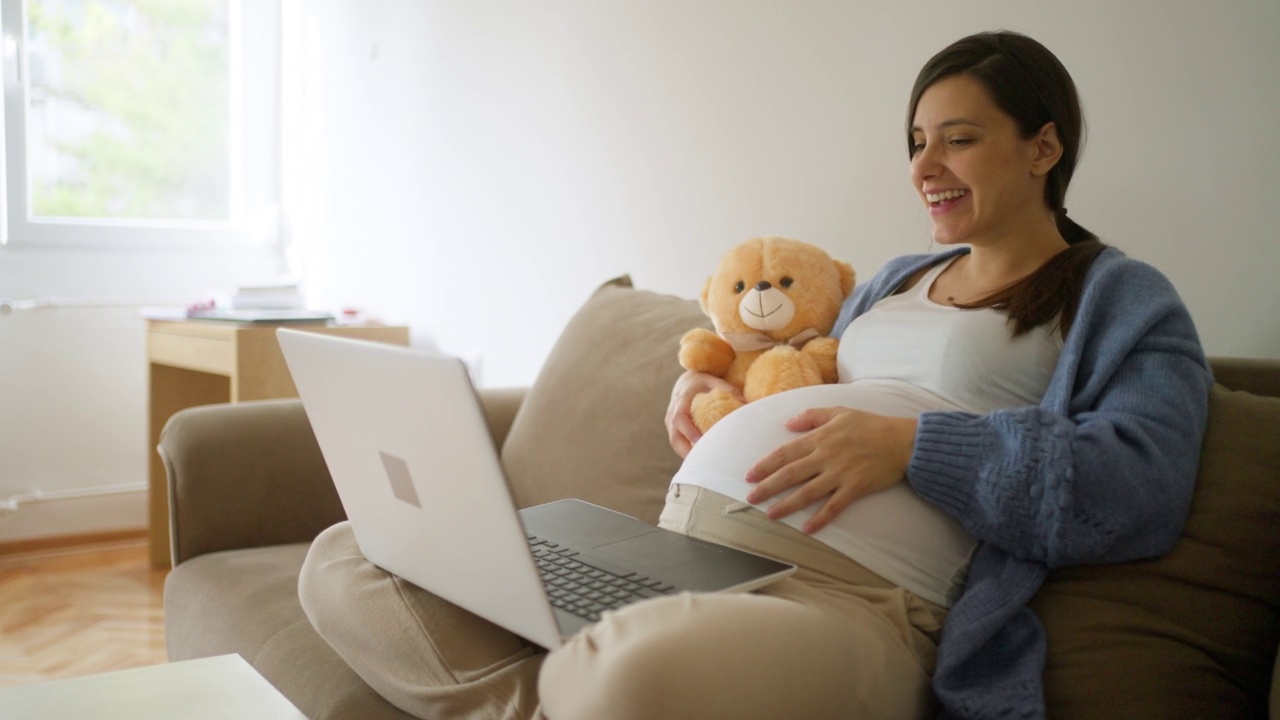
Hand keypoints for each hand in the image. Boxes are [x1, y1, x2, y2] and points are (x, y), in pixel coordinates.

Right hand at [665, 370, 744, 457]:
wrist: (685, 382)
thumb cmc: (701, 382)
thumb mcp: (713, 381)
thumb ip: (727, 389)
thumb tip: (746, 403)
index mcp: (680, 403)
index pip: (680, 420)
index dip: (689, 432)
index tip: (701, 441)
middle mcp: (671, 414)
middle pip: (675, 438)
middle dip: (687, 451)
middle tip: (704, 463)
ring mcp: (670, 423)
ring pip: (675, 444)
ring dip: (687, 455)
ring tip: (704, 466)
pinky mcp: (673, 429)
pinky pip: (678, 444)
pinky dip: (687, 452)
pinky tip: (701, 460)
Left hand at [744, 407, 917, 532]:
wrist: (903, 441)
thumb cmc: (871, 425)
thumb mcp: (840, 412)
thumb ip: (812, 416)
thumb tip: (787, 423)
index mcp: (820, 437)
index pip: (785, 452)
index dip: (766, 465)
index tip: (750, 475)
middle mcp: (826, 456)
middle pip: (790, 474)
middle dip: (768, 486)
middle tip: (750, 498)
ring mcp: (840, 473)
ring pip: (807, 492)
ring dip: (787, 504)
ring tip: (770, 514)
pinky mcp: (856, 487)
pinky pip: (834, 506)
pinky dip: (820, 518)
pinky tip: (807, 529)